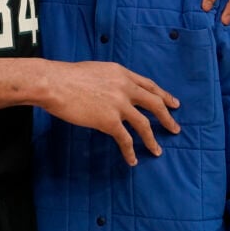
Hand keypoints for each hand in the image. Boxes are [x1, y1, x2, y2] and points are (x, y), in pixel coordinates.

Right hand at [42, 61, 179, 165]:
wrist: (55, 83)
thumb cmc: (67, 76)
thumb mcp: (96, 70)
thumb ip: (109, 80)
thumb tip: (112, 92)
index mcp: (121, 73)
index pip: (148, 85)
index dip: (163, 95)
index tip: (173, 103)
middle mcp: (125, 87)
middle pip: (154, 103)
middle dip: (167, 116)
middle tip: (175, 128)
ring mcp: (119, 104)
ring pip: (144, 124)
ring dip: (152, 139)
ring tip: (157, 151)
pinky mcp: (109, 120)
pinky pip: (125, 139)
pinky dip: (130, 151)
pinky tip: (132, 159)